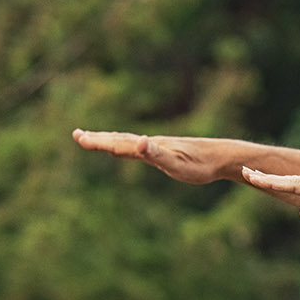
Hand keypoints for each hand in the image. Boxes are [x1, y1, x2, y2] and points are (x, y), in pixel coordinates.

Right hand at [72, 129, 235, 184]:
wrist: (222, 157)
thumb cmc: (200, 164)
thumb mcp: (176, 162)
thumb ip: (156, 153)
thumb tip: (139, 141)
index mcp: (148, 147)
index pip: (118, 143)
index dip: (98, 142)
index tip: (78, 137)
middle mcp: (151, 143)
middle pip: (119, 139)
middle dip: (97, 138)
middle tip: (77, 135)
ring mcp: (158, 146)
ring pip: (129, 141)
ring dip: (110, 139)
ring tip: (94, 138)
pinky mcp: (167, 151)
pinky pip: (141, 147)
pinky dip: (128, 145)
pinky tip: (132, 147)